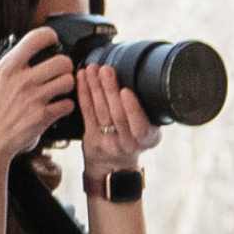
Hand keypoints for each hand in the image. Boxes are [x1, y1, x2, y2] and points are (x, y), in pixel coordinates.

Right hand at [0, 30, 75, 166]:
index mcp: (6, 68)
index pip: (35, 39)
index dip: (49, 37)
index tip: (52, 41)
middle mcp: (22, 80)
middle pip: (63, 61)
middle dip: (65, 66)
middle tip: (59, 72)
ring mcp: (35, 98)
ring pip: (69, 81)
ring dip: (67, 86)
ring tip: (58, 90)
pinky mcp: (44, 116)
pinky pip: (69, 104)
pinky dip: (67, 106)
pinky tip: (57, 107)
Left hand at [75, 61, 157, 178]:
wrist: (115, 164)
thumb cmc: (135, 139)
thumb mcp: (150, 131)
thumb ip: (146, 114)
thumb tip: (143, 81)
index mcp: (148, 139)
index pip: (140, 126)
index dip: (132, 109)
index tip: (126, 91)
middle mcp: (129, 143)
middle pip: (117, 115)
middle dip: (110, 90)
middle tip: (106, 70)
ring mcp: (108, 142)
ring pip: (100, 112)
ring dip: (95, 88)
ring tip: (93, 69)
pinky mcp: (92, 138)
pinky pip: (87, 113)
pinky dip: (84, 94)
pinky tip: (83, 79)